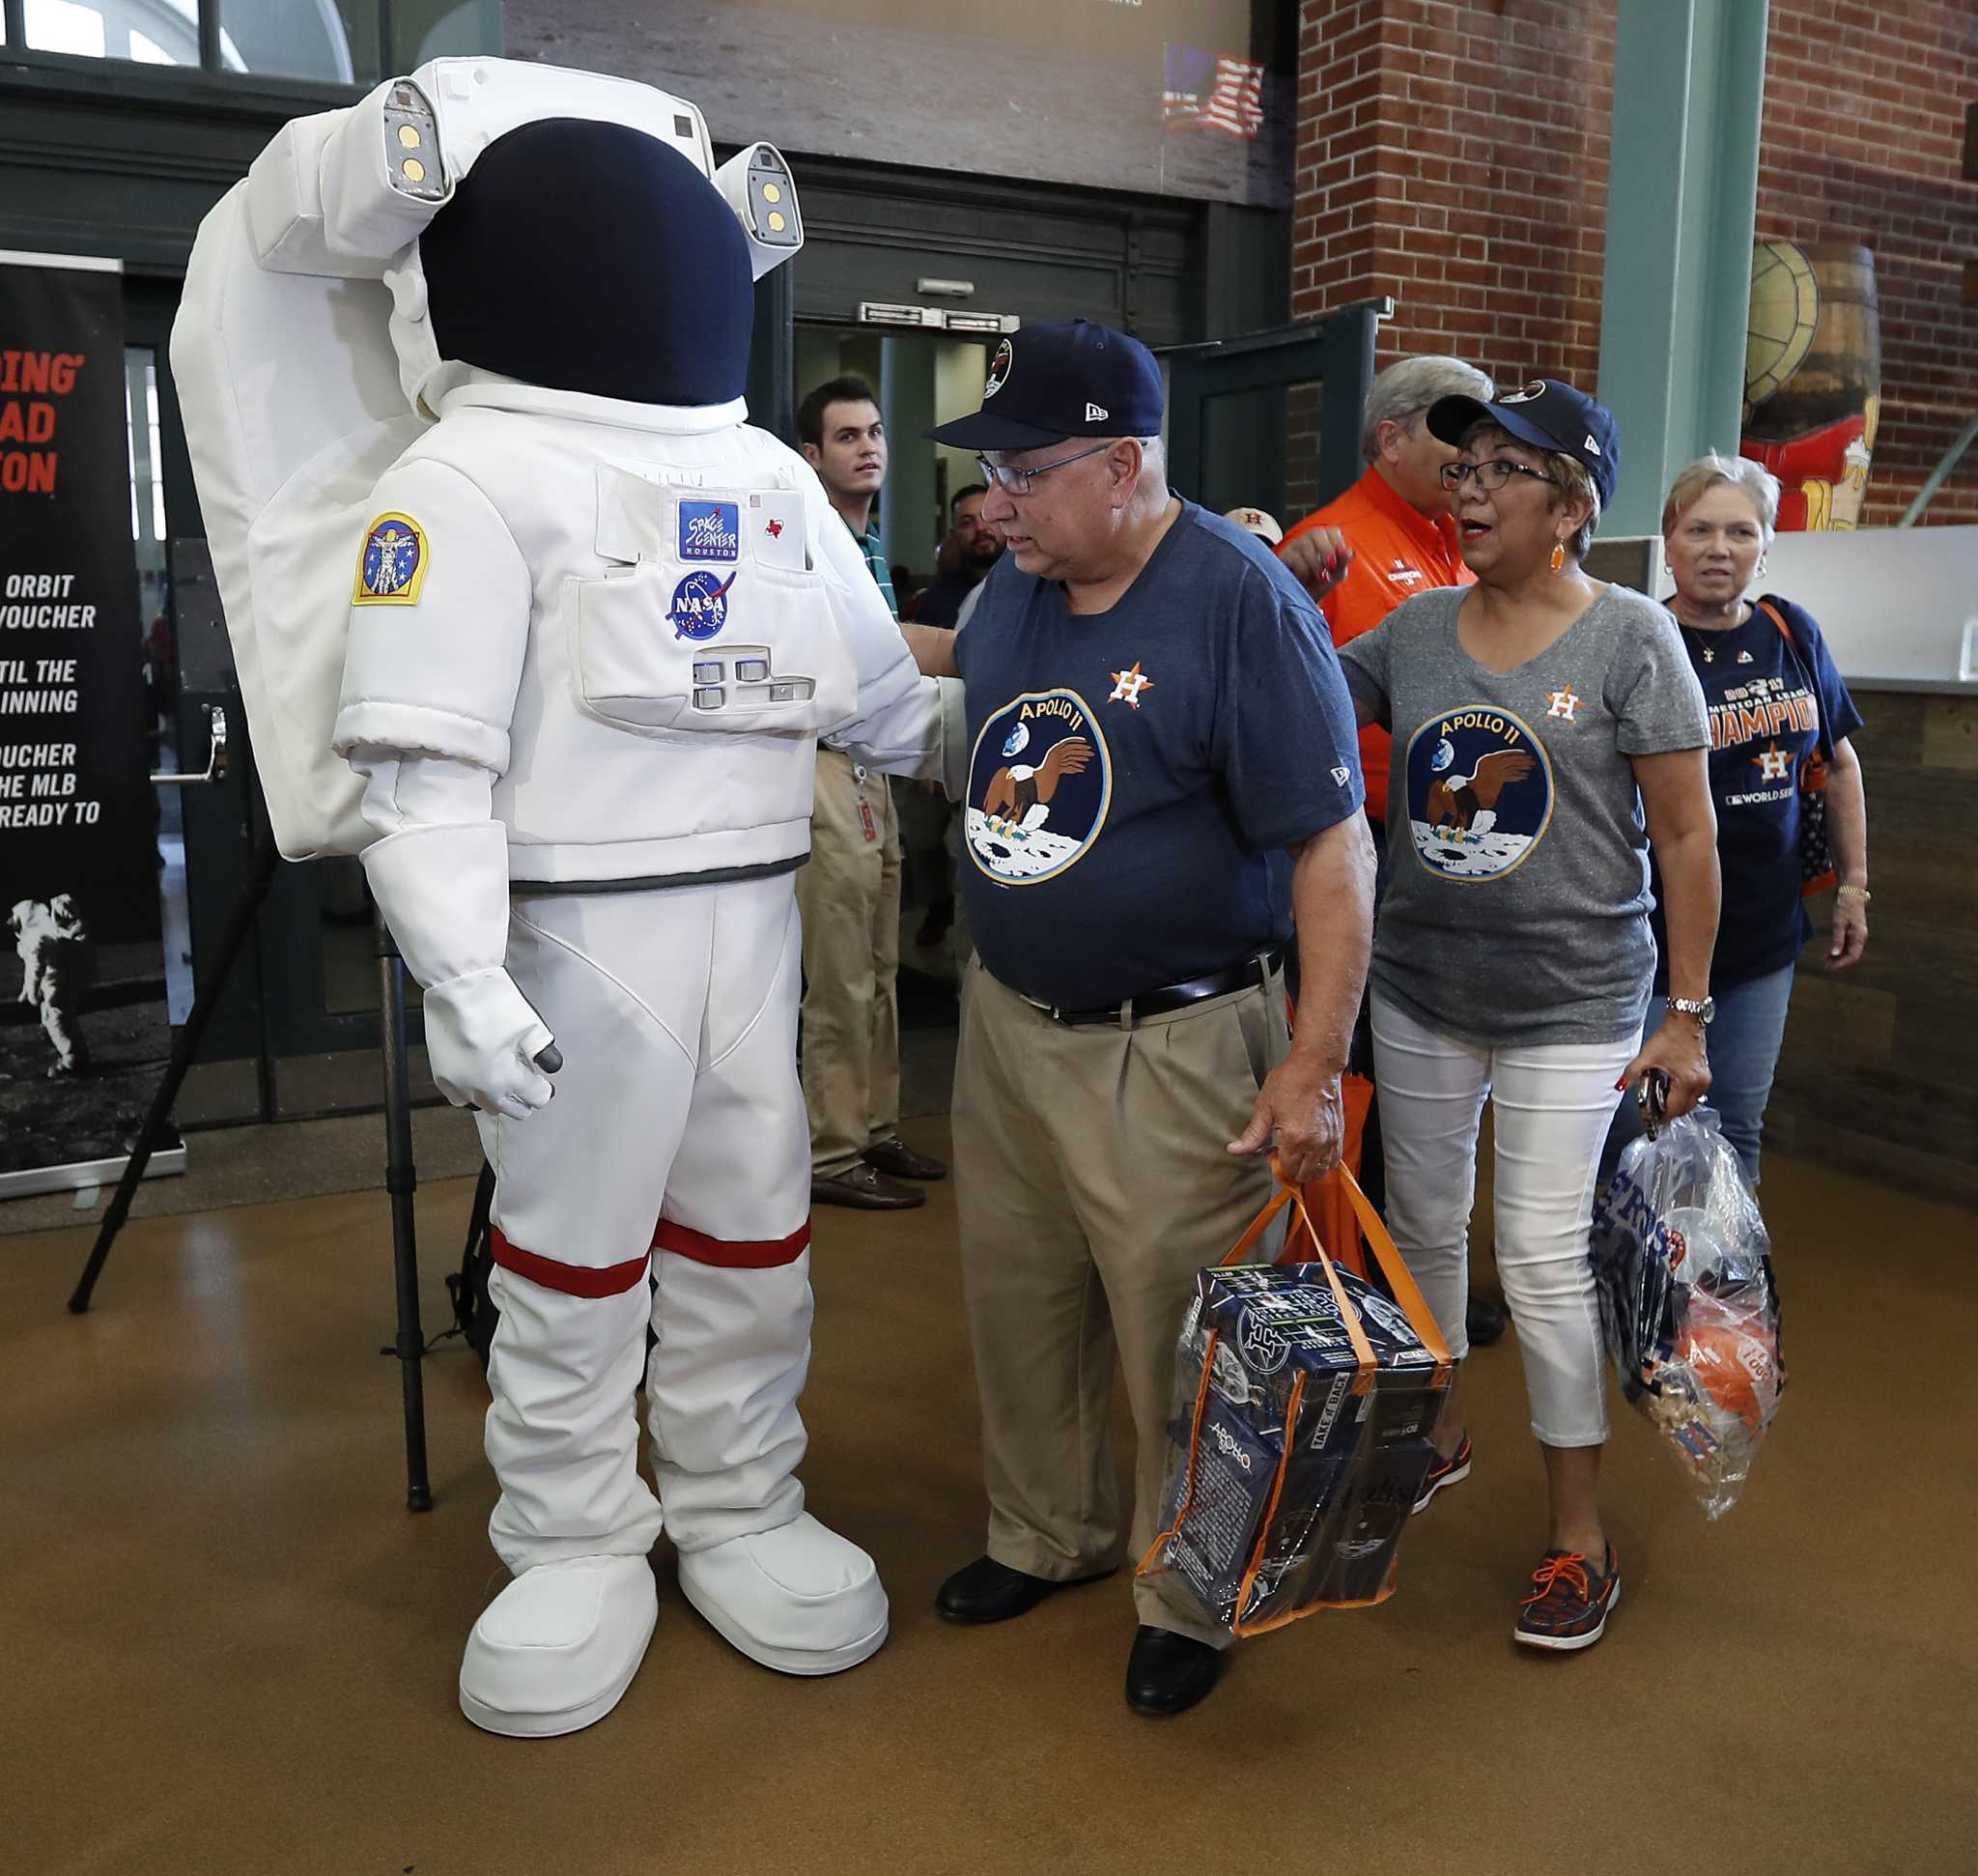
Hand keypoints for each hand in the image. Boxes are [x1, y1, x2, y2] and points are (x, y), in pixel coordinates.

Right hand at [422, 966, 558, 1119]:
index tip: (544, 1082)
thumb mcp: (532, 1026)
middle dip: (524, 1098)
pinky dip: (473, 1094)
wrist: (455, 985)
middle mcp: (479, 1088)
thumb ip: (544, 1054)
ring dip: (499, 1098)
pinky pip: (460, 1098)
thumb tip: (550, 1068)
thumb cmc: (494, 1002)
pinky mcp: (441, 1075)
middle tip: (529, 1082)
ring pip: (485, 1106)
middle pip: (511, 1109)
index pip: (534, 1098)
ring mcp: (457, 1084)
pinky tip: (481, 1080)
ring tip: (505, 1080)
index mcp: (504, 1078)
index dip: (544, 1090)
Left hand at [1227, 1054, 1344, 1182]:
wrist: (1317, 1065)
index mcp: (1295, 1139)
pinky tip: (1312, 1150)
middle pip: (1304, 1175)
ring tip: (1297, 1151)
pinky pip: (1334, 1160)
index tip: (1271, 1152)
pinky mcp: (1339, 1134)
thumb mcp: (1264, 1107)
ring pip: (1321, 1170)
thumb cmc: (1291, 1081)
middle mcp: (1316, 1143)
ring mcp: (1330, 1139)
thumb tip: (1234, 1150)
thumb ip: (1252, 1135)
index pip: (1288, 1170)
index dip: (1276, 1165)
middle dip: (1291, 1169)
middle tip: (1282, 1151)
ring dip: (1308, 1168)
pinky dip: (1323, 1162)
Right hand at [1278, 528, 1353, 602]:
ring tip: (1321, 577)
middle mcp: (1309, 539)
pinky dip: (1303, 570)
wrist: (1304, 599)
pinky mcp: (1284, 556)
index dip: (1337, 541)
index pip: (1332, 531)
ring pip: (1305, 545)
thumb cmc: (1321, 582)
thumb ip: (1344, 561)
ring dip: (1315, 563)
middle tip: (1330, 565)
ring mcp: (1295, 546)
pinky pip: (1294, 558)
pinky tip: (1306, 578)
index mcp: (1326, 540)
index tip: (1342, 555)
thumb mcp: (1337, 573)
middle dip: (1326, 549)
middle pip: (1316, 533)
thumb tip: (1349, 552)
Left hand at [1619, 1012, 1710, 1121]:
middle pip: (1685, 1108)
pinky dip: (1684, 1095)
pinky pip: (1695, 1093)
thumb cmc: (1669, 1037)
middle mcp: (1699, 1083)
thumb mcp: (1647, 1056)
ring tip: (1662, 1099)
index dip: (1663, 1116)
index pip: (1675, 1109)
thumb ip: (1632, 1073)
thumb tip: (1621, 1086)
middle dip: (1670, 1112)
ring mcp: (1704, 1079)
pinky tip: (1671, 1089)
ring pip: (1692, 1102)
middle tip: (1655, 1111)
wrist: (1685, 1022)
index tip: (1652, 1119)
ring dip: (1678, 1104)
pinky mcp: (1704, 1074)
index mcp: (1686, 1081)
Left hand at [1828, 891, 1867, 968]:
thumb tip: (1835, 954)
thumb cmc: (1845, 904)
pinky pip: (1846, 943)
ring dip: (1838, 955)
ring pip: (1848, 949)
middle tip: (1825, 965)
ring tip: (1826, 959)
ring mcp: (1856, 932)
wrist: (1851, 890)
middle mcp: (1860, 935)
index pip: (1853, 955)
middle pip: (1851, 954)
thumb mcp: (1839, 923)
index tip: (1830, 967)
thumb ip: (1838, 939)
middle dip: (1839, 961)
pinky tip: (1830, 950)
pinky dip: (1838, 948)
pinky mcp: (1852, 928)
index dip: (1842, 963)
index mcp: (1859, 935)